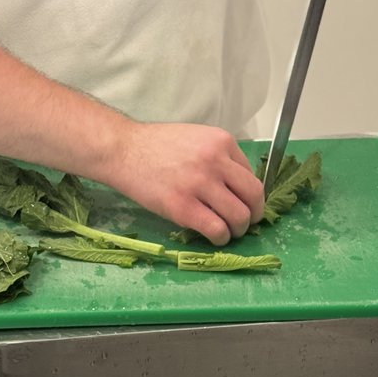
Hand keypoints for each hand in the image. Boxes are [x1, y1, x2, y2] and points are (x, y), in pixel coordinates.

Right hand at [99, 122, 265, 245]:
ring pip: (239, 216)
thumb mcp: (196, 139)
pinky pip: (217, 229)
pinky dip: (221, 238)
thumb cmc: (157, 145)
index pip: (252, 175)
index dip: (250, 194)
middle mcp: (215, 161)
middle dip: (254, 214)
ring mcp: (200, 184)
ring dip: (238, 229)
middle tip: (245, 222)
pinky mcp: (183, 207)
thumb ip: (219, 157)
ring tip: (228, 231)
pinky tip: (214, 236)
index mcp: (221, 142)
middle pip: (254, 196)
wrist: (124, 150)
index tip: (244, 203)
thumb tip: (238, 186)